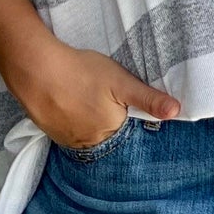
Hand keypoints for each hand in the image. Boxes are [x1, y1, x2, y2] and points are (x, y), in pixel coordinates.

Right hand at [13, 43, 180, 149]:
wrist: (36, 69)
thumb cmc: (82, 72)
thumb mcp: (121, 81)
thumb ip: (148, 99)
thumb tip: (177, 112)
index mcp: (111, 132)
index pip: (128, 129)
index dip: (126, 114)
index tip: (119, 101)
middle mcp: (91, 144)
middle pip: (107, 133)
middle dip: (107, 118)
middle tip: (98, 94)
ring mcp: (68, 140)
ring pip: (87, 133)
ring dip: (88, 120)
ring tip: (84, 97)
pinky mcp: (51, 133)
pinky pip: (68, 131)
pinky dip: (71, 120)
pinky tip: (68, 101)